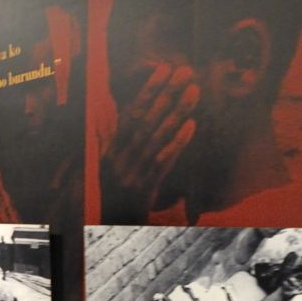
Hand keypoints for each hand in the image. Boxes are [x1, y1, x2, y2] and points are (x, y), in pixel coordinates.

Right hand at [101, 62, 198, 218]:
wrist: (107, 232)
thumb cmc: (113, 198)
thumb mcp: (109, 168)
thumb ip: (113, 143)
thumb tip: (120, 117)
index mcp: (111, 150)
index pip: (131, 112)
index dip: (148, 90)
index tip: (164, 68)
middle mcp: (120, 158)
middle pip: (146, 119)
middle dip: (167, 92)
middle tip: (186, 71)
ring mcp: (131, 173)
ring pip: (157, 137)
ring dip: (177, 111)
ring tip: (194, 90)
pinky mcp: (144, 189)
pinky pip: (163, 162)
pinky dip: (178, 143)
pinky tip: (192, 125)